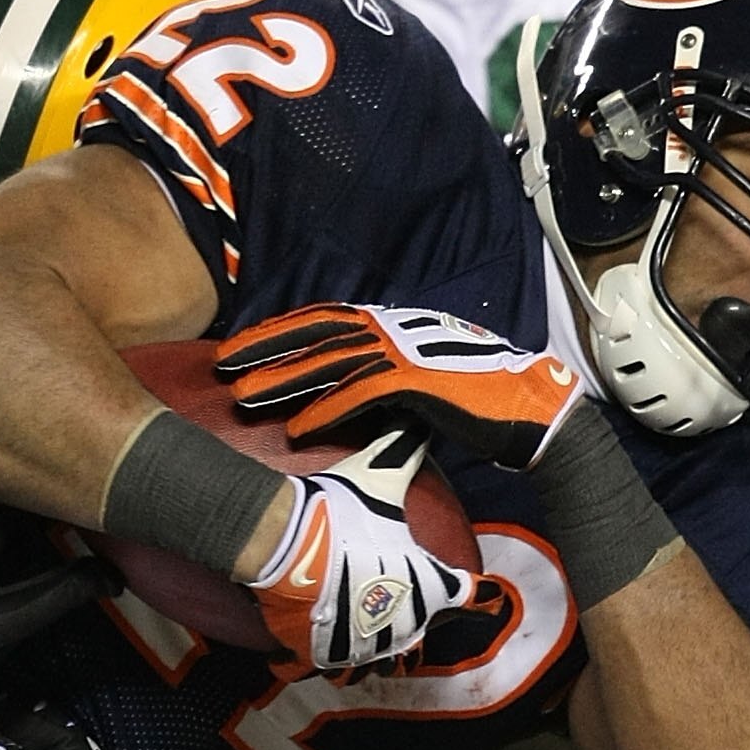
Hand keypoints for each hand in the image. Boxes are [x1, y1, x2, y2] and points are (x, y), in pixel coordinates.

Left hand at [219, 302, 586, 471]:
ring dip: (282, 382)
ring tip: (242, 398)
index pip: (324, 320)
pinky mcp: (417, 381)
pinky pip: (360, 396)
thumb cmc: (475, 396)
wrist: (527, 406)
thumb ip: (382, 375)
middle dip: (265, 348)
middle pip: (315, 334)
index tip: (243, 346)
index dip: (280, 331)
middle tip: (222, 363)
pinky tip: (295, 429)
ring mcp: (405, 351)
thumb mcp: (419, 377)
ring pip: (328, 364)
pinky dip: (326, 411)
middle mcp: (393, 329)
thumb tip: (348, 389)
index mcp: (391, 323)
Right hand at [249, 430, 483, 670]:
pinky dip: (331, 660)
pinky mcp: (326, 657)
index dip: (478, 595)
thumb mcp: (380, 476)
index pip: (472, 597)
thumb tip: (424, 421)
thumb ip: (406, 452)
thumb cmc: (339, 512)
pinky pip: (336, 669)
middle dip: (416, 626)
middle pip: (423, 638)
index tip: (482, 597)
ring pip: (382, 662)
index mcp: (428, 585)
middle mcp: (405, 625)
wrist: (283, 544)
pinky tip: (325, 645)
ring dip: (376, 648)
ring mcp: (365, 647)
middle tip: (400, 605)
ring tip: (363, 631)